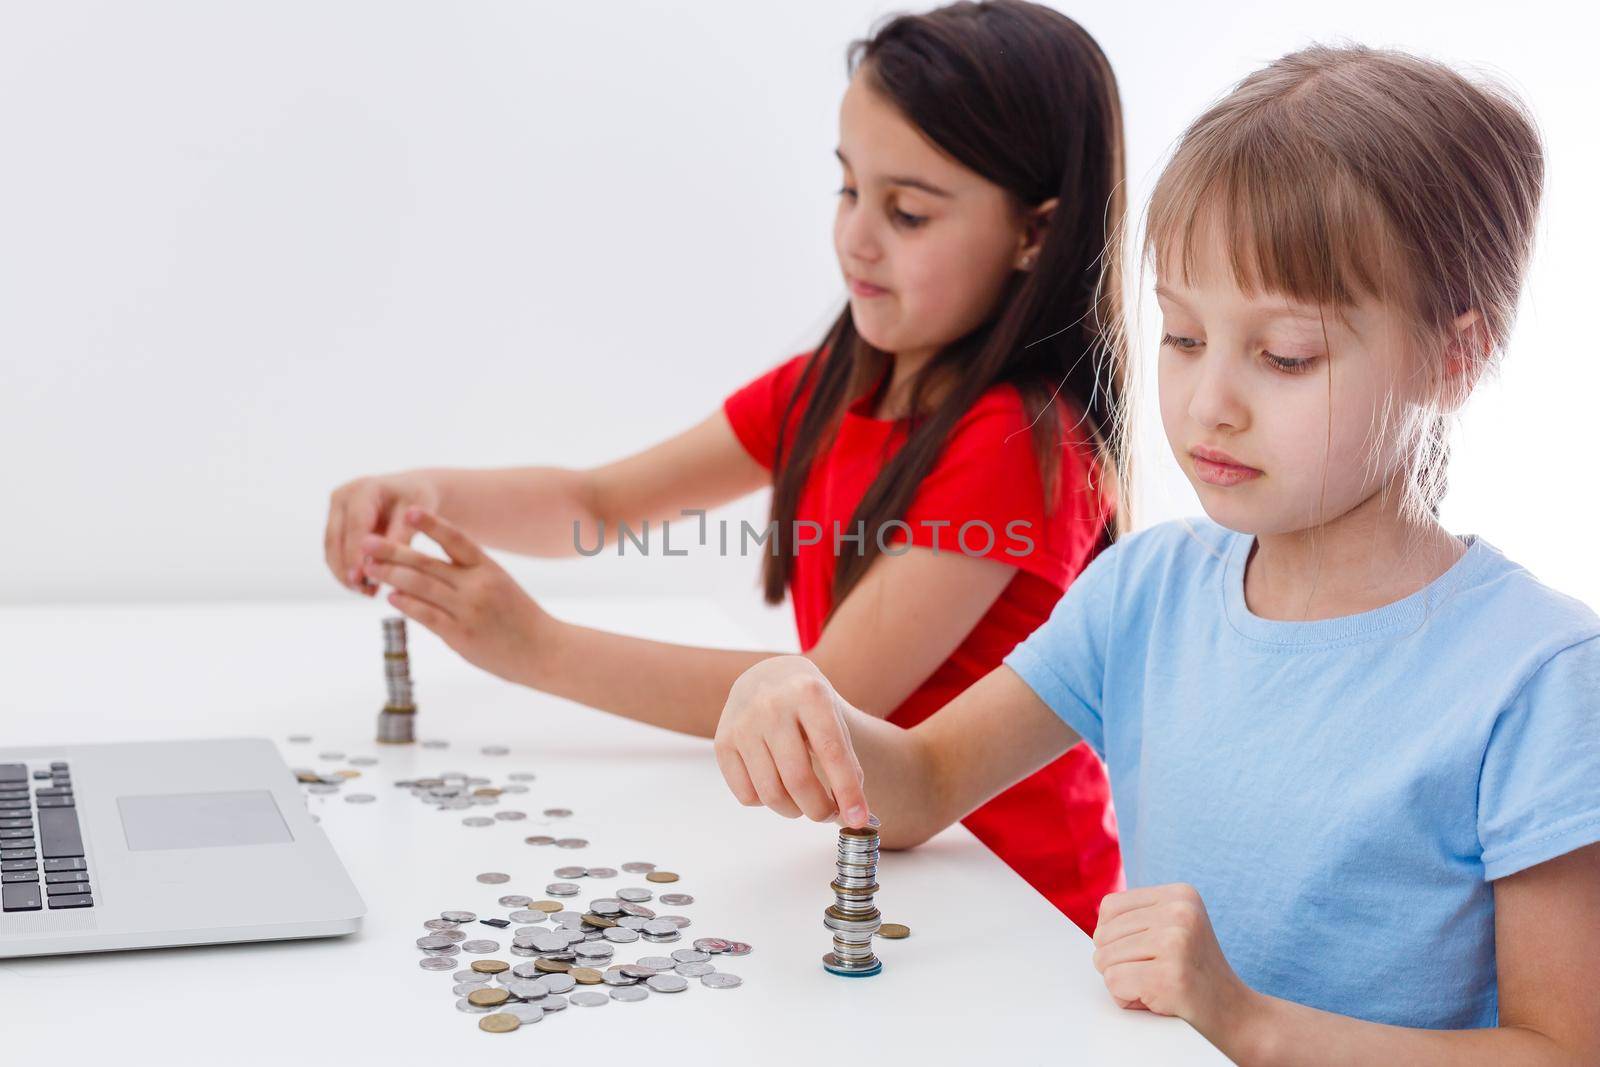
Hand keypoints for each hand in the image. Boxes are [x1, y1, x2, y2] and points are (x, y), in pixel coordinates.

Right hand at [325, 472, 441, 594]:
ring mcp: (334, 510)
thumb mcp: (417, 518)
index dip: (355, 555)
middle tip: (364, 592)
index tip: (360, 579)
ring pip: (331, 548)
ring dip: (344, 573)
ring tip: (366, 592)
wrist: (413, 492)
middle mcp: (343, 496)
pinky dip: (346, 569)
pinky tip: (364, 585)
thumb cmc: (420, 502)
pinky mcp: (335, 523)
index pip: (355, 526)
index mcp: (364, 489)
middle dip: (346, 569)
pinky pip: (335, 551)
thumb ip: (398, 540)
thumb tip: (377, 567)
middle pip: (335, 539)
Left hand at [359, 507, 550, 685]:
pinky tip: (390, 596)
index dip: (432, 524)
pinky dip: (406, 604)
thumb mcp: (501, 587)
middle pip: (428, 563)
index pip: (457, 540)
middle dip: (394, 551)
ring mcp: (468, 610)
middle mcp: (478, 585)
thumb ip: (469, 577)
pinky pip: (426, 615)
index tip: (409, 510)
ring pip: (421, 586)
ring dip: (391, 575)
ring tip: (369, 567)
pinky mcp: (461, 635)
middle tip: (367, 542)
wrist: (546, 652)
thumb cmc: (521, 620)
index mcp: (489, 569)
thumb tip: (429, 573)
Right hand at [714, 656, 870, 825]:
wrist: (767, 676)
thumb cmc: (807, 704)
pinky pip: (747, 795)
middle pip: (798, 780)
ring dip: (795, 810)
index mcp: (807, 693)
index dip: (847, 791)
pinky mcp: (722, 743)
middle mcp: (771, 705)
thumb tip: (853, 813)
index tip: (858, 819)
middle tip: (829, 814)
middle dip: (820, 809)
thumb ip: (846, 760)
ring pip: (771, 794)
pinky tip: (776, 785)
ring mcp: (742, 724)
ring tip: (805, 803)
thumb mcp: (833, 715)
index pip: (831, 752)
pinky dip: (767, 803)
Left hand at [1091, 884, 1258, 1037]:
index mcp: (1180, 894)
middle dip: (1118, 963)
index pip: (1109, 907)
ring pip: (1105, 959)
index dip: (1115, 938)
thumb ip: (1138, 919)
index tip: (1148, 953)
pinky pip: (1114, 982)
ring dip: (1123, 983)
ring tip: (1158, 987)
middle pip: (1103, 934)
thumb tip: (1095, 926)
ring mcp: (1176, 942)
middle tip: (1156, 975)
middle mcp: (1180, 911)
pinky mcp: (1170, 975)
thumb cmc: (1195, 977)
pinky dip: (1126, 999)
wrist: (1238, 1017)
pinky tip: (1157, 1000)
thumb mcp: (1173, 930)